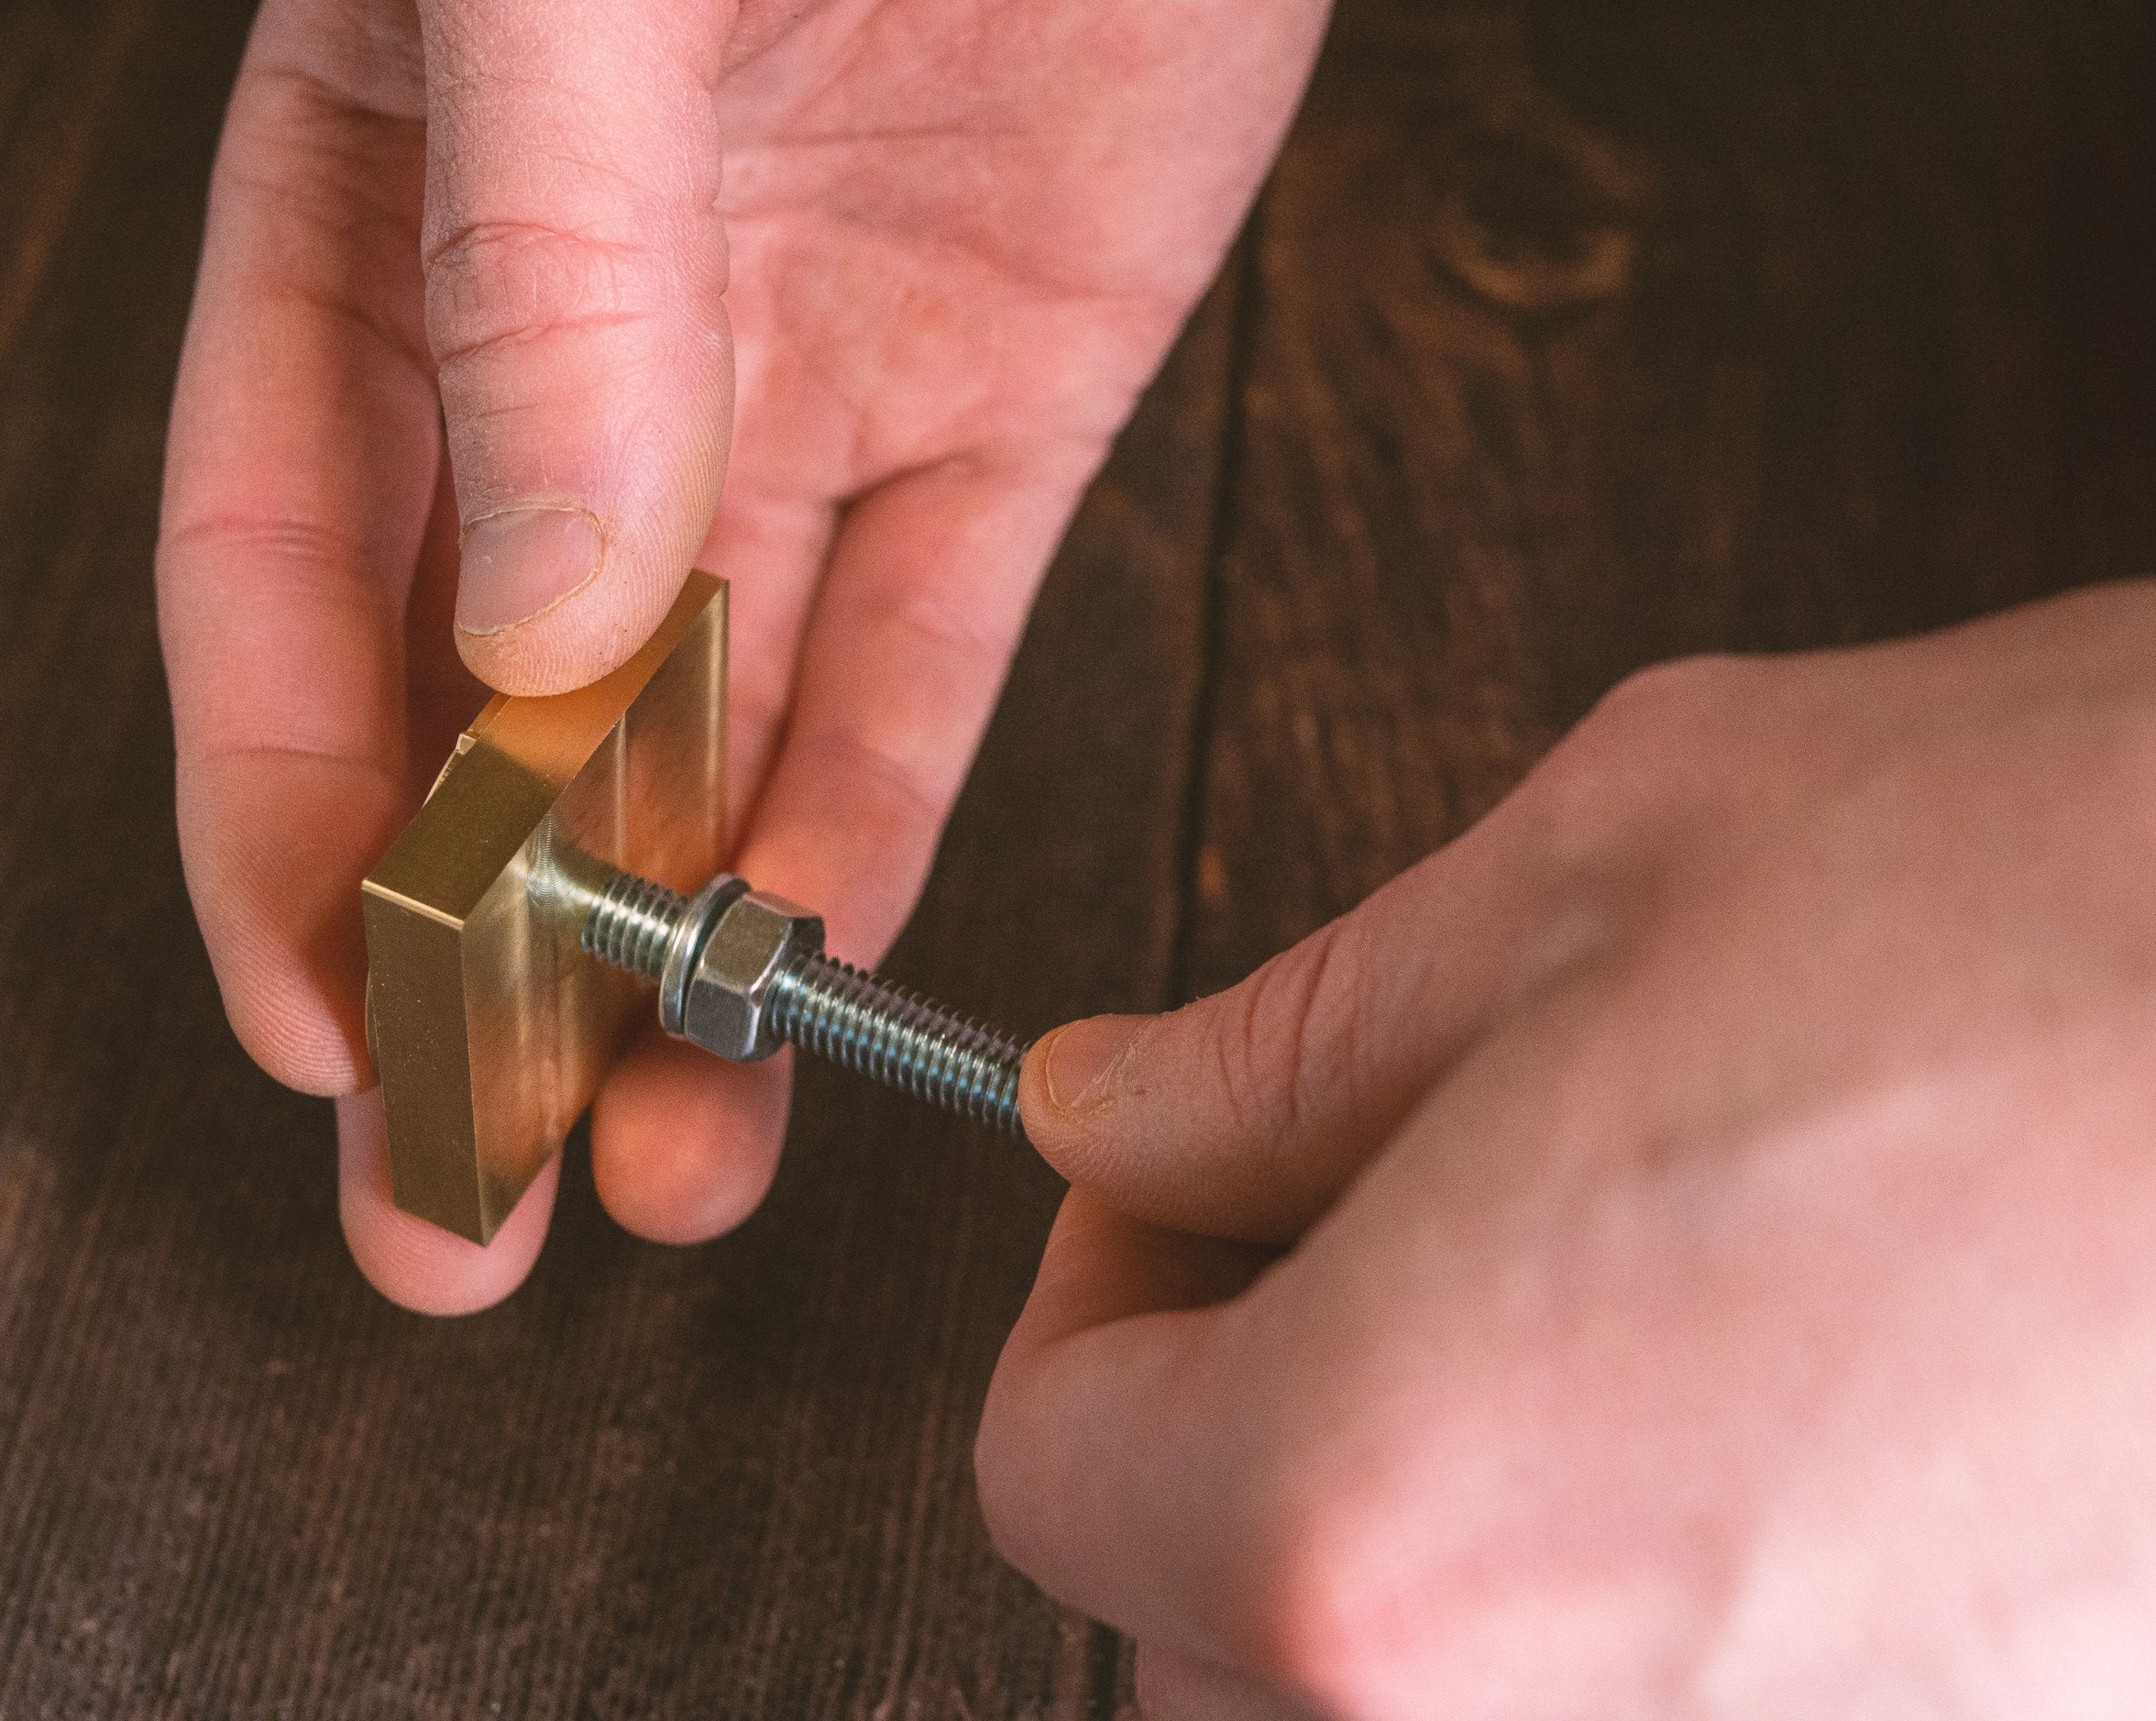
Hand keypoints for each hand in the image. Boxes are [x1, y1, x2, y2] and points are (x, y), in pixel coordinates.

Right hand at [156, 0, 1327, 1309]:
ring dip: (683, 950)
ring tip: (666, 1168)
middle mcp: (597, 324)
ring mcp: (811, 366)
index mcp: (399, 210)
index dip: (289, 815)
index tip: (323, 1026)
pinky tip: (825, 968)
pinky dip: (876, 805)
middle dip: (478, 963)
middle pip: (496, 699)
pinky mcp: (1017, 383)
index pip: (296, 567)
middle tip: (462, 1197)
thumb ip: (537, 284)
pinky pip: (933, 639)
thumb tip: (534, 618)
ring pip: (718, 715)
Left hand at [981, 584, 2155, 1718]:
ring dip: (1442, 1529)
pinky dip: (1666, 1599)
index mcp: (1386, 1500)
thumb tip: (1111, 1109)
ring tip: (1606, 1289)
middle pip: (1214, 1636)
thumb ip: (1287, 1047)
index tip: (1185, 1184)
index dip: (1089, 1298)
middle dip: (1242, 1429)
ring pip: (1433, 1713)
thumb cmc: (2076, 904)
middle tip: (1383, 1223)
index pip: (1050, 1473)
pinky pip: (1692, 1720)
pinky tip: (1786, 1399)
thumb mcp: (1590, 878)